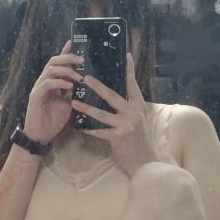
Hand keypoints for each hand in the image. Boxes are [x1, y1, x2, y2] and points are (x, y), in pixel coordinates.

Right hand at [24, 40, 83, 144]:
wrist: (41, 136)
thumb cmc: (53, 121)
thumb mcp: (67, 104)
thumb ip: (71, 93)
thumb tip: (80, 82)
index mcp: (52, 82)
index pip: (58, 63)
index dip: (64, 52)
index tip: (73, 43)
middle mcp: (44, 81)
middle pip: (53, 61)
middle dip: (68, 58)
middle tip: (81, 59)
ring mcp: (39, 87)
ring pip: (51, 70)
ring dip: (66, 70)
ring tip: (78, 76)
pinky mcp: (36, 96)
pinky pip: (47, 84)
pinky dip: (59, 82)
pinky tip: (69, 85)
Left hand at [71, 52, 159, 176]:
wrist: (145, 163)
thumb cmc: (139, 142)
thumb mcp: (138, 122)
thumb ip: (129, 110)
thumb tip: (115, 98)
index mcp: (139, 107)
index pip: (132, 85)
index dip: (128, 70)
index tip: (125, 56)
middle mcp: (134, 113)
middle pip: (113, 95)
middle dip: (98, 86)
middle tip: (85, 77)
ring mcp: (126, 125)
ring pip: (102, 113)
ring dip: (86, 107)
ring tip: (74, 101)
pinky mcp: (118, 137)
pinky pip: (99, 131)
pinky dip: (88, 129)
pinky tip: (78, 126)